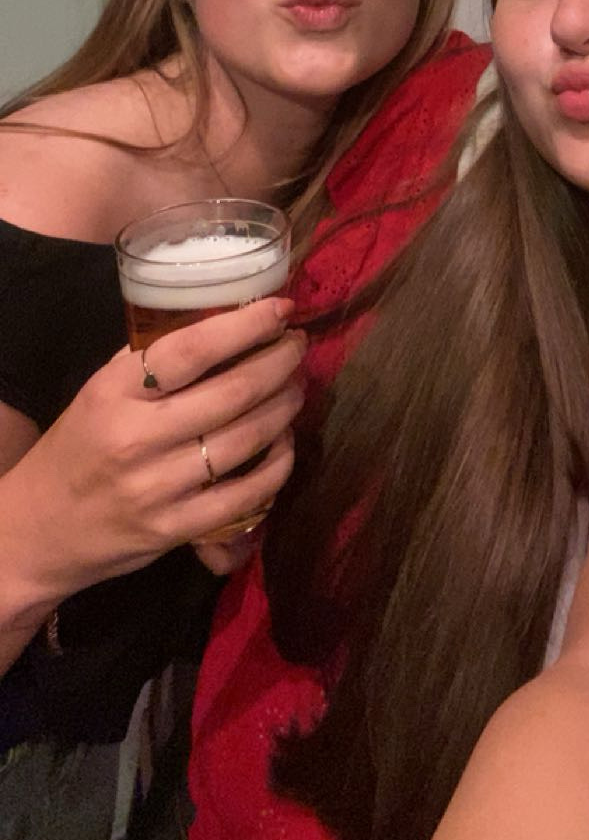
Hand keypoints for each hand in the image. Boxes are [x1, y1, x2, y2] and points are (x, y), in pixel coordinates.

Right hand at [3, 298, 305, 613]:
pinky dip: (277, 466)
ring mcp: (156, 488)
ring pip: (245, 440)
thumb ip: (153, 360)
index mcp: (114, 392)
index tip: (281, 309)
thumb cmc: (82, 444)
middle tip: (298, 346)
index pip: (190, 350)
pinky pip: (245, 496)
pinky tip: (284, 444)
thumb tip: (225, 321)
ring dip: (284, 408)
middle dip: (279, 363)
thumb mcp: (102, 390)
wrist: (40, 528)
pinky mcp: (174, 530)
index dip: (246, 326)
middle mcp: (135, 438)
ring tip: (296, 388)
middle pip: (231, 393)